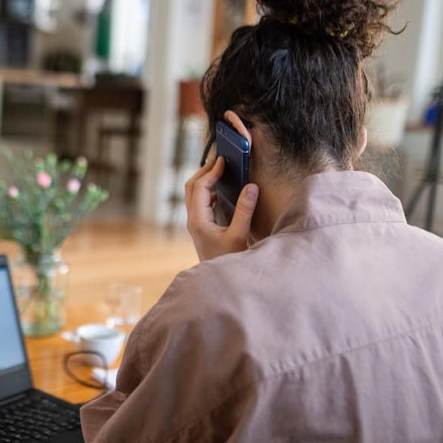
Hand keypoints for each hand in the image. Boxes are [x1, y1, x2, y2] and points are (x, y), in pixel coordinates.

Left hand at [184, 113, 258, 260]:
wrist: (219, 282)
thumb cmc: (229, 261)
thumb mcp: (239, 235)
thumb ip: (245, 210)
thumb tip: (251, 186)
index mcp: (198, 220)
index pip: (200, 187)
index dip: (211, 172)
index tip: (224, 161)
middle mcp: (193, 220)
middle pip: (191, 187)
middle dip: (204, 170)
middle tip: (220, 159)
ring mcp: (195, 224)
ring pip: (193, 194)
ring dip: (204, 180)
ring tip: (220, 170)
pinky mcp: (200, 227)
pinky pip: (199, 202)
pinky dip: (208, 191)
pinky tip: (222, 191)